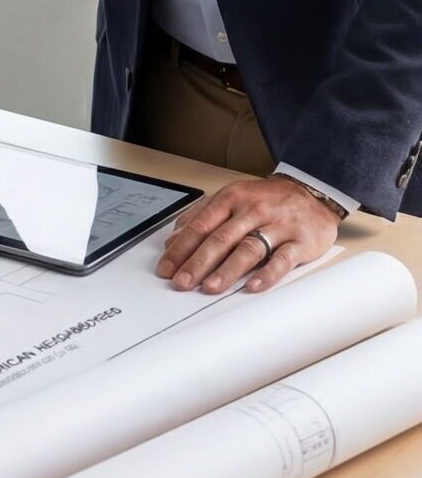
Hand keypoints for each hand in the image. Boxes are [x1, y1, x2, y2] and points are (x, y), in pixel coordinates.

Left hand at [155, 174, 341, 294]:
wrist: (311, 190)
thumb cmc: (266, 199)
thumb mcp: (231, 198)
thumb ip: (202, 217)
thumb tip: (174, 240)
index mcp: (231, 199)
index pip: (200, 226)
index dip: (181, 248)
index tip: (166, 268)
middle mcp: (251, 210)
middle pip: (220, 239)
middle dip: (197, 262)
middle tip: (181, 282)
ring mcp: (277, 225)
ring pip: (248, 249)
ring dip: (227, 270)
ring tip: (210, 287)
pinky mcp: (301, 241)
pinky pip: (282, 259)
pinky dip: (267, 274)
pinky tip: (253, 286)